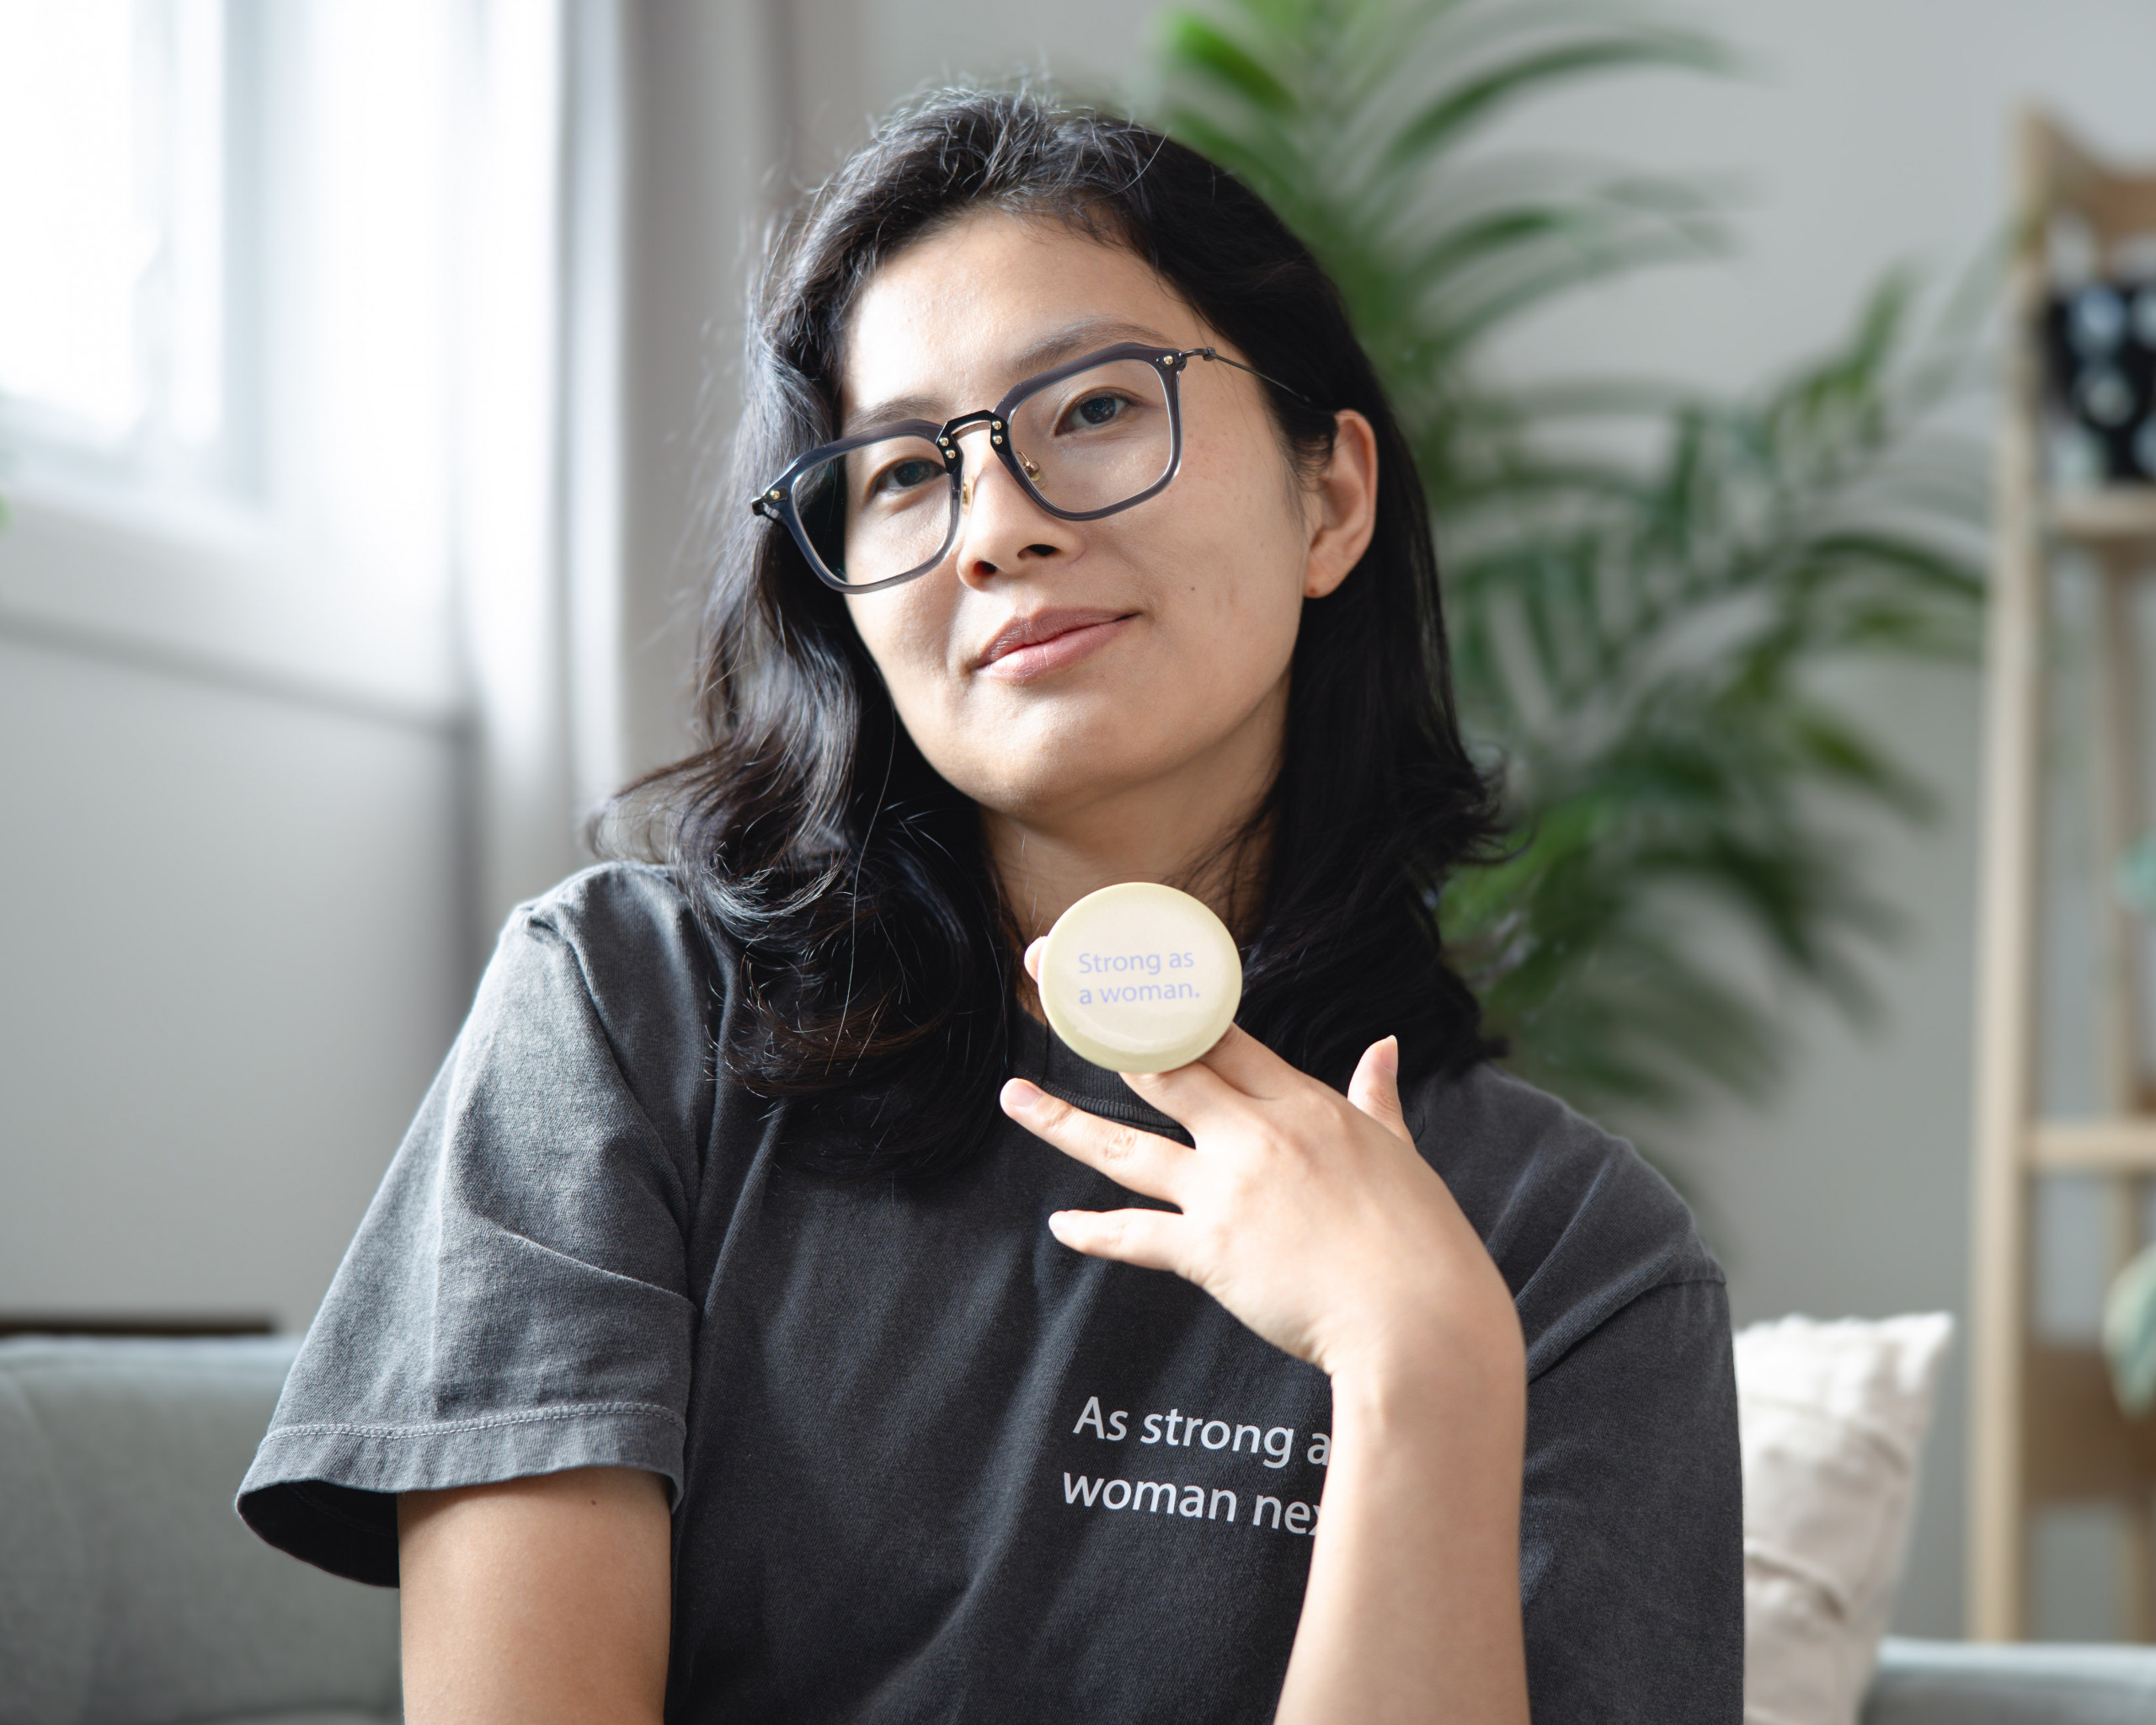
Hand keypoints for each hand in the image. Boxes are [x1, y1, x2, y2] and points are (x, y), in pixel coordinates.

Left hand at [1001, 944, 1518, 1384]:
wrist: (1424, 1325)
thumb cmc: (1423, 1244)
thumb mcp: (1400, 1153)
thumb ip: (1377, 1098)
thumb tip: (1384, 1048)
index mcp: (1304, 1104)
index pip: (1217, 1031)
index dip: (1161, 996)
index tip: (1118, 966)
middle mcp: (1258, 1135)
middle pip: (1158, 1064)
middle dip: (1096, 1020)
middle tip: (1045, 979)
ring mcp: (1229, 1192)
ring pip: (1127, 1145)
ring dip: (1062, 1120)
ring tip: (1014, 1096)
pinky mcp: (1212, 1252)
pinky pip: (1137, 1236)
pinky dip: (1095, 1231)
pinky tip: (1062, 1226)